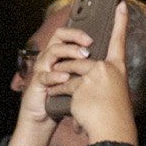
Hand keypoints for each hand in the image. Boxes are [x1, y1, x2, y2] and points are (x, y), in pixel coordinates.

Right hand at [8, 25, 91, 145]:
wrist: (44, 116)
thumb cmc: (63, 96)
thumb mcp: (78, 80)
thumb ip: (86, 69)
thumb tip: (107, 60)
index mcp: (60, 53)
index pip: (67, 34)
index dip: (78, 29)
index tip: (93, 35)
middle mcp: (50, 57)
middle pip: (58, 36)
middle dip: (74, 38)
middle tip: (88, 46)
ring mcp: (42, 68)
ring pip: (52, 51)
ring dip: (68, 52)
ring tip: (82, 57)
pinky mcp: (37, 82)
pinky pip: (45, 75)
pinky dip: (56, 75)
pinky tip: (66, 78)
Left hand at [50, 4, 135, 145]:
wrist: (112, 132)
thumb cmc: (114, 117)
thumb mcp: (114, 92)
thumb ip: (103, 79)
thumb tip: (88, 74)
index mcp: (117, 69)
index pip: (119, 41)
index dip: (120, 21)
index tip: (120, 4)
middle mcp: (107, 69)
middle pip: (81, 60)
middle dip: (68, 68)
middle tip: (63, 74)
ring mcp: (94, 77)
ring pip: (70, 71)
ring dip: (61, 79)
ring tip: (57, 86)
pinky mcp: (81, 87)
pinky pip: (64, 85)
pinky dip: (58, 92)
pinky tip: (56, 97)